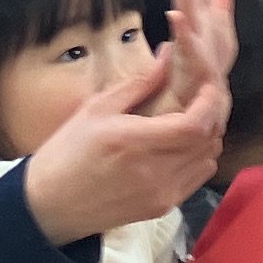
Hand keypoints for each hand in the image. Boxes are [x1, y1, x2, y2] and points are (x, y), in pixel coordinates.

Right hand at [20, 0, 232, 242]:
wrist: (49, 206)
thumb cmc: (66, 153)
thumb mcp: (96, 109)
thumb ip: (139, 83)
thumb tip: (170, 55)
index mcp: (133, 143)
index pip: (194, 124)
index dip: (210, 101)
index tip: (208, 81)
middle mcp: (154, 173)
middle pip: (208, 141)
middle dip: (213, 112)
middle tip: (203, 92)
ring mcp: (161, 194)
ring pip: (208, 159)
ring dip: (208, 135)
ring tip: (193, 114)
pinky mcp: (162, 207)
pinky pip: (197, 177)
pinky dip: (199, 156)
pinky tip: (182, 143)